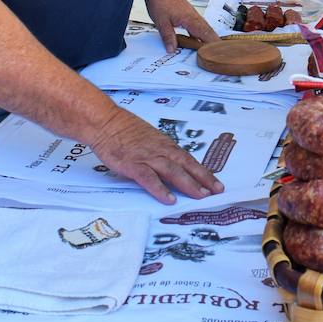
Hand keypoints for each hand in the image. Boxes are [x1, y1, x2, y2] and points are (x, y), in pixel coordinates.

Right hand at [93, 105, 224, 203]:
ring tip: (200, 196)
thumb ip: (161, 152)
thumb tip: (175, 167)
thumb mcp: (150, 140)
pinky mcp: (133, 164)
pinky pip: (149, 178)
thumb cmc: (125, 131)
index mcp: (166, 145)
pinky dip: (160, 189)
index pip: (189, 160)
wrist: (106, 122)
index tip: (216, 184)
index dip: (204, 172)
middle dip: (203, 179)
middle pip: (186, 165)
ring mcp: (147, 157)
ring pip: (172, 171)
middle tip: (216, 192)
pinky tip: (169, 199)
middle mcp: (161, 151)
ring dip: (188, 183)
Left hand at [142, 0, 217, 52]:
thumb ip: (168, 37)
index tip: (216, 54)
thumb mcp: (161, 22)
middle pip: (209, 32)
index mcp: (190, 19)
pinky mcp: (189, 14)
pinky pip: (199, 26)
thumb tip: (172, 50)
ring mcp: (193, 15)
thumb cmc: (159, 2)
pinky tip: (200, 40)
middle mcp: (194, 17)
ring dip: (210, 38)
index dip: (212, 45)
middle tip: (220, 55)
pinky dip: (203, 33)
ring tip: (213, 51)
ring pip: (206, 28)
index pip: (205, 34)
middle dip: (215, 43)